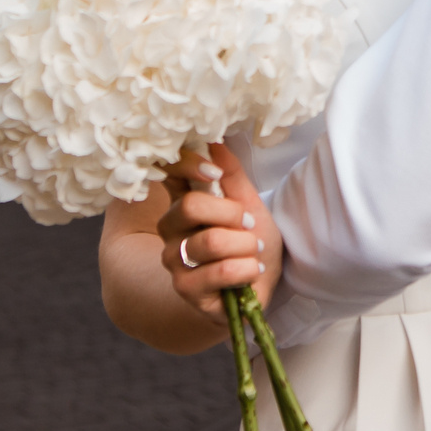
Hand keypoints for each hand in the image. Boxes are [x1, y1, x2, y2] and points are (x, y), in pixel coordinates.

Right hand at [157, 144, 281, 319]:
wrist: (262, 283)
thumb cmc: (252, 240)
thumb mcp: (248, 202)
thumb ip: (231, 174)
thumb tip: (215, 142)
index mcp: (183, 201)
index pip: (168, 172)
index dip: (187, 166)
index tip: (214, 174)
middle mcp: (170, 229)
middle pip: (190, 206)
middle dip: (232, 214)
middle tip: (249, 225)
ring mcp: (174, 260)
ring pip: (210, 240)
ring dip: (245, 245)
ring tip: (254, 252)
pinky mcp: (186, 289)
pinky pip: (220, 271)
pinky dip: (246, 269)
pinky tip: (251, 271)